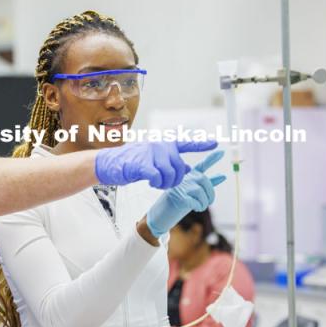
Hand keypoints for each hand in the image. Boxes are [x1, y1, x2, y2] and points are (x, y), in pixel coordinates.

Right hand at [95, 140, 217, 188]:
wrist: (109, 163)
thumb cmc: (132, 162)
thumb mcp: (154, 161)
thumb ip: (171, 163)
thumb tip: (189, 169)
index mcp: (163, 144)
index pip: (186, 143)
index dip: (201, 144)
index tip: (216, 144)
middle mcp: (159, 146)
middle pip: (179, 167)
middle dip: (175, 180)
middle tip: (164, 183)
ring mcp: (150, 153)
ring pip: (170, 174)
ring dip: (165, 183)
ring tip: (156, 183)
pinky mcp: (141, 164)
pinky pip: (157, 177)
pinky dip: (156, 182)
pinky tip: (150, 182)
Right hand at [146, 151, 225, 237]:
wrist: (160, 215)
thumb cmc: (177, 204)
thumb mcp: (194, 193)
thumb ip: (207, 184)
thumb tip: (223, 176)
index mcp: (186, 176)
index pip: (201, 165)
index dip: (211, 159)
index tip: (222, 152)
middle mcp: (182, 178)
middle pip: (204, 180)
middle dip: (211, 193)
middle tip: (209, 202)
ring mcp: (179, 186)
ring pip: (201, 191)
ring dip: (204, 202)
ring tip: (200, 207)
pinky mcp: (179, 196)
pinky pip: (196, 201)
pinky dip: (199, 206)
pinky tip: (195, 208)